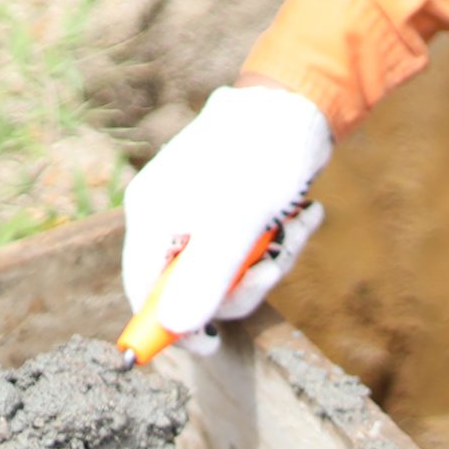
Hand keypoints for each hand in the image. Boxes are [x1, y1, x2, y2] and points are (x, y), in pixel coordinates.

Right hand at [119, 83, 332, 354]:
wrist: (300, 102)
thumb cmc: (263, 156)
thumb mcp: (236, 224)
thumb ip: (205, 279)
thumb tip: (177, 329)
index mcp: (153, 216)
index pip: (143, 289)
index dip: (170, 325)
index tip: (209, 346)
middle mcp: (170, 214)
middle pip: (193, 285)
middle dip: (242, 282)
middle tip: (274, 262)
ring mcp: (202, 210)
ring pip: (230, 267)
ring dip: (272, 257)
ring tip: (298, 225)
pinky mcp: (235, 206)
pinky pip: (251, 245)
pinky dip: (281, 237)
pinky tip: (305, 214)